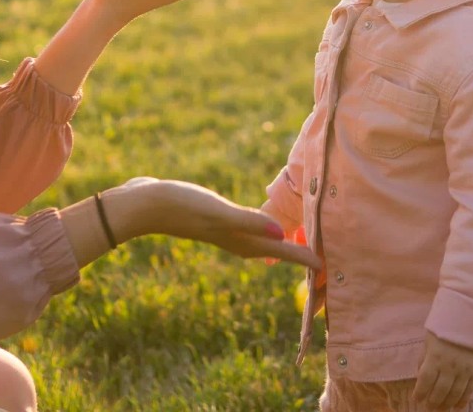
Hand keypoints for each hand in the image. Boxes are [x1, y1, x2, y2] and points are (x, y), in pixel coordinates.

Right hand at [106, 178, 321, 269]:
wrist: (144, 204)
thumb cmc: (181, 205)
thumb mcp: (218, 211)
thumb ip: (248, 221)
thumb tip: (281, 233)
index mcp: (240, 239)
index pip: (281, 250)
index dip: (304, 258)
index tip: (328, 268)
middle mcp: (235, 238)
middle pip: (275, 252)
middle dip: (297, 257)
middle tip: (321, 262)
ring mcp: (224, 230)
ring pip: (262, 242)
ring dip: (281, 245)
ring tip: (299, 243)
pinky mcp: (215, 219)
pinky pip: (248, 229)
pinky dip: (262, 230)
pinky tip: (262, 224)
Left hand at [412, 332, 472, 410]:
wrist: (470, 319)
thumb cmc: (445, 327)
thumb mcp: (429, 339)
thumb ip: (424, 357)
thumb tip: (420, 375)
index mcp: (435, 357)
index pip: (425, 380)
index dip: (420, 392)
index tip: (416, 399)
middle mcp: (449, 366)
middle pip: (440, 391)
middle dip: (433, 401)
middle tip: (429, 408)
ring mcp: (464, 370)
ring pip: (454, 393)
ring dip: (446, 404)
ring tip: (441, 409)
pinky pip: (469, 391)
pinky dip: (462, 401)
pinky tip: (457, 407)